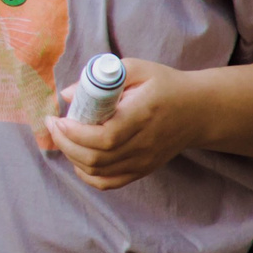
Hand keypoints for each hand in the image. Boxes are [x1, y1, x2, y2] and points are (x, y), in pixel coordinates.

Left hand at [44, 58, 200, 189]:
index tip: (58, 118)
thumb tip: (67, 94)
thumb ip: (101, 78)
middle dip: (65, 143)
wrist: (198, 111)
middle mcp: (144, 144)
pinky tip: (77, 158)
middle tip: (53, 125)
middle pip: (96, 158)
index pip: (104, 137)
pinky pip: (108, 183)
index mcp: (142, 116)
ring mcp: (144, 161)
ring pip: (98, 172)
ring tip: (63, 137)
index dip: (74, 133)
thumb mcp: (138, 69)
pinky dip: (86, 175)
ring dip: (72, 156)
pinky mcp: (143, 170)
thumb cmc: (165, 86)